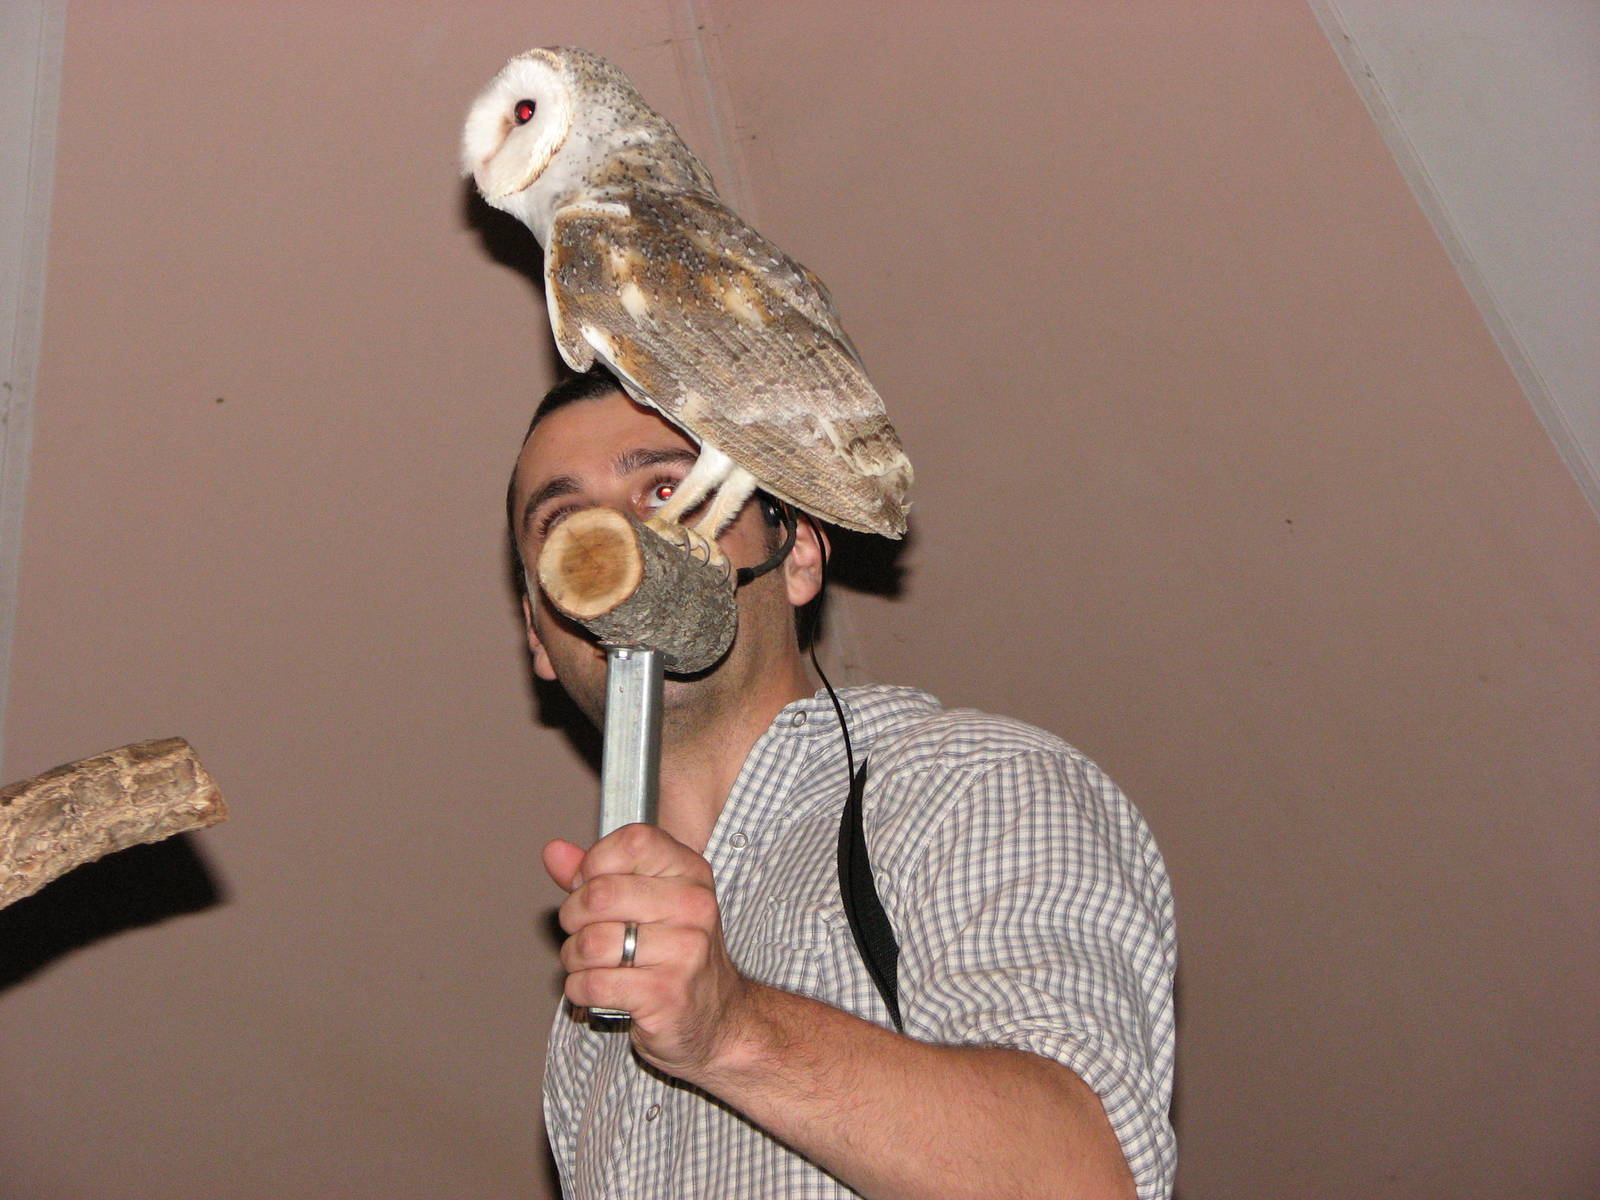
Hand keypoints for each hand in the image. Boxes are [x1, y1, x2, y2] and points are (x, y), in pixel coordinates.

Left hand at [543, 824, 753, 1080]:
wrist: (715, 1017)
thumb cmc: (673, 954)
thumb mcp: (643, 902)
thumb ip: (596, 874)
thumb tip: (554, 852)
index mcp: (691, 872)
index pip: (633, 841)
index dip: (595, 863)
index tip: (590, 885)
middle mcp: (694, 906)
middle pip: (600, 894)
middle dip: (573, 917)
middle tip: (582, 931)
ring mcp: (685, 950)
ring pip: (591, 942)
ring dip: (574, 958)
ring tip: (590, 963)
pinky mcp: (667, 993)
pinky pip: (594, 983)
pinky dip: (580, 989)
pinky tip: (596, 989)